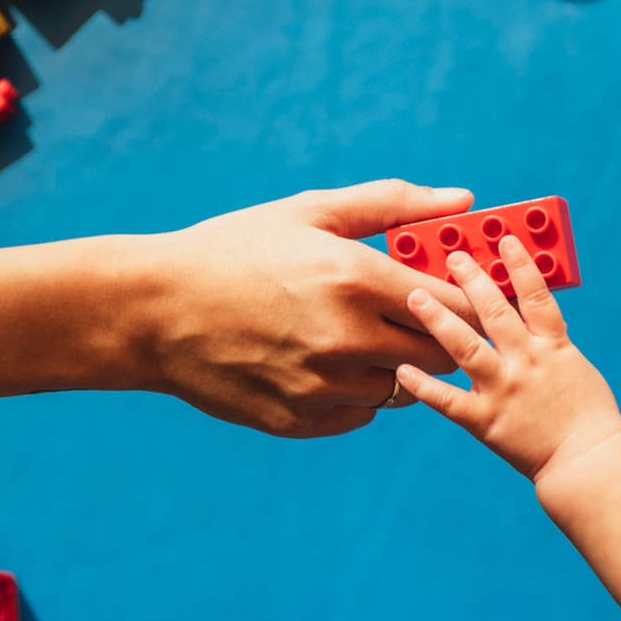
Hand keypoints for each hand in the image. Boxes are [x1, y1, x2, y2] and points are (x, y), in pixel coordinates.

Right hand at [129, 180, 482, 437]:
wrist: (152, 311)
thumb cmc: (235, 250)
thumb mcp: (311, 213)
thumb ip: (395, 205)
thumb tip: (465, 201)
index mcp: (356, 279)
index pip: (455, 306)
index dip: (468, 303)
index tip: (464, 297)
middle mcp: (347, 338)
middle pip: (440, 355)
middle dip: (439, 337)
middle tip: (415, 319)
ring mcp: (324, 386)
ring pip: (402, 388)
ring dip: (394, 366)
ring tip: (356, 337)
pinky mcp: (302, 420)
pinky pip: (361, 413)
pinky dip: (355, 392)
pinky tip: (323, 362)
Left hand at [395, 236, 620, 481]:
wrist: (588, 461)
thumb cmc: (588, 416)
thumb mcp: (575, 367)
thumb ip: (548, 341)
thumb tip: (527, 313)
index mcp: (553, 346)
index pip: (535, 295)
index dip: (519, 264)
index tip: (503, 240)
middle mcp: (526, 362)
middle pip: (494, 311)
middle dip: (471, 280)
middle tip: (450, 256)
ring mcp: (504, 390)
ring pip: (466, 347)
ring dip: (439, 319)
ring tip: (415, 296)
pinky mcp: (486, 421)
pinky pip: (449, 400)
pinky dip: (424, 385)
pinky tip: (402, 369)